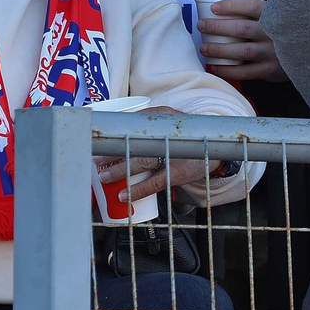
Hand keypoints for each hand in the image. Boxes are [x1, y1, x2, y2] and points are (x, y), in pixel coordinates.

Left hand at [95, 105, 213, 201]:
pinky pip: (154, 183)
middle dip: (112, 152)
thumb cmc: (182, 135)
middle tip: (95, 159)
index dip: (114, 131)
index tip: (98, 137)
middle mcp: (168, 130)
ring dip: (120, 171)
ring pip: (141, 162)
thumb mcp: (167, 120)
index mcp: (161, 114)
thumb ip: (146, 121)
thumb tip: (117, 130)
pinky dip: (137, 190)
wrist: (213, 147)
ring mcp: (173, 152)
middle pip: (133, 142)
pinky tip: (124, 195)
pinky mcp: (178, 172)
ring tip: (104, 177)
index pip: (133, 121)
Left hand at [195, 0, 286, 81]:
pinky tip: (215, 67)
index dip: (231, 6)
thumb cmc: (280, 32)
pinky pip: (245, 72)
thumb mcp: (275, 16)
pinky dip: (228, 70)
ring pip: (241, 50)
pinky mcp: (270, 69)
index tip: (214, 8)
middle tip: (202, 25)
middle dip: (218, 27)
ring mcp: (273, 52)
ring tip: (204, 48)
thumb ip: (256, 12)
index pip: (251, 6)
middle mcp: (274, 33)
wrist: (306, 52)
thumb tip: (219, 8)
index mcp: (274, 15)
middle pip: (242, 28)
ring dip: (219, 49)